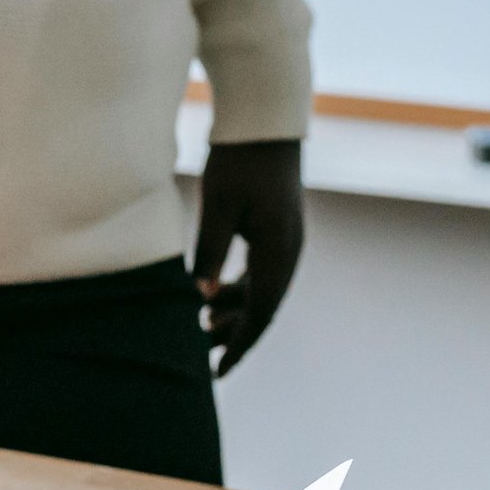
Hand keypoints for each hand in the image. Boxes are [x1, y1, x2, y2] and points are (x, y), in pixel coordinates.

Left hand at [192, 139, 304, 377]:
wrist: (264, 119)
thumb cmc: (238, 158)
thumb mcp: (218, 206)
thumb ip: (210, 252)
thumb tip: (201, 298)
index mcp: (279, 250)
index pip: (260, 311)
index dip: (238, 344)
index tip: (217, 370)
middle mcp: (289, 250)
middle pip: (264, 307)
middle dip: (235, 334)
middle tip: (203, 356)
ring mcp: (285, 240)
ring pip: (262, 290)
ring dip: (235, 311)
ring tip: (203, 327)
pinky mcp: (276, 230)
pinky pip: (261, 272)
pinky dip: (240, 288)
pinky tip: (214, 296)